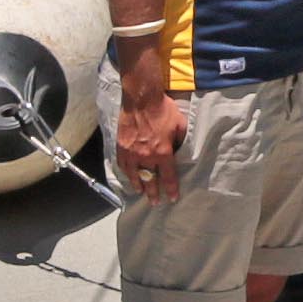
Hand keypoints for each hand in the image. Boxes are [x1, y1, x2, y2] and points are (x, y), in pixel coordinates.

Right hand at [117, 82, 185, 201]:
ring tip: (140, 192)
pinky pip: (123, 164)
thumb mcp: (180, 126)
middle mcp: (147, 156)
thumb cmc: (163, 110)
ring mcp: (132, 152)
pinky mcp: (121, 146)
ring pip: (134, 175)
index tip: (172, 198)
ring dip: (138, 185)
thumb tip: (180, 150)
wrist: (142, 99)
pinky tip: (128, 175)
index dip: (171, 189)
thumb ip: (180, 141)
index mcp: (163, 153)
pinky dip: (126, 172)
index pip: (168, 177)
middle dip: (153, 193)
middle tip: (155, 202)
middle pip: (150, 180)